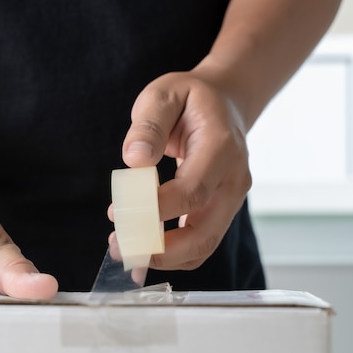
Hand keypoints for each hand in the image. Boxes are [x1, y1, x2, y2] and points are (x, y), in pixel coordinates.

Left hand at [119, 71, 250, 269]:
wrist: (225, 103)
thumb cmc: (191, 98)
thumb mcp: (164, 95)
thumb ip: (148, 125)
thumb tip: (134, 160)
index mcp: (221, 147)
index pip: (192, 192)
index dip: (154, 209)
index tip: (118, 212)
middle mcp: (233, 178)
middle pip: (204, 232)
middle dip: (160, 248)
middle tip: (120, 246)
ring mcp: (232, 198)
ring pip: (204, 245)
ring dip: (164, 257)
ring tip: (125, 252)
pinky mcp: (222, 210)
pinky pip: (201, 243)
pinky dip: (173, 254)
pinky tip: (143, 248)